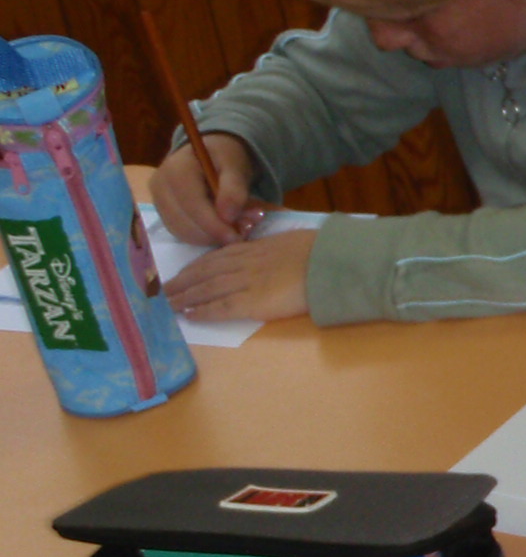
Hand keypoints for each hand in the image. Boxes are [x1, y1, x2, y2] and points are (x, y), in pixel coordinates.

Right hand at [151, 132, 262, 244]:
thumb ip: (234, 189)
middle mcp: (160, 187)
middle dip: (215, 233)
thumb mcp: (235, 166)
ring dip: (212, 237)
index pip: (191, 205)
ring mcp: (159, 202)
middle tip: (244, 229)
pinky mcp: (164, 215)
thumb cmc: (223, 158)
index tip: (237, 235)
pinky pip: (184, 234)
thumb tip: (228, 217)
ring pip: (183, 233)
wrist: (210, 155)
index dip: (214, 225)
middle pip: (184, 223)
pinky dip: (206, 237)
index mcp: (175, 170)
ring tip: (238, 227)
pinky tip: (223, 228)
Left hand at [162, 228, 315, 321]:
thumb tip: (272, 254)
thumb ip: (275, 249)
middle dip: (183, 281)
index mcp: (255, 248)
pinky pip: (221, 307)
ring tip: (169, 304)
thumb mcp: (292, 241)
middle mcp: (244, 263)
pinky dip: (203, 310)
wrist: (331, 263)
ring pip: (206, 288)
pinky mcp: (252, 301)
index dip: (197, 266)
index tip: (184, 273)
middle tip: (164, 290)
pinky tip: (190, 314)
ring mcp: (246, 282)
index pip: (217, 257)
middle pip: (205, 272)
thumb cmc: (320, 252)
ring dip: (185, 296)